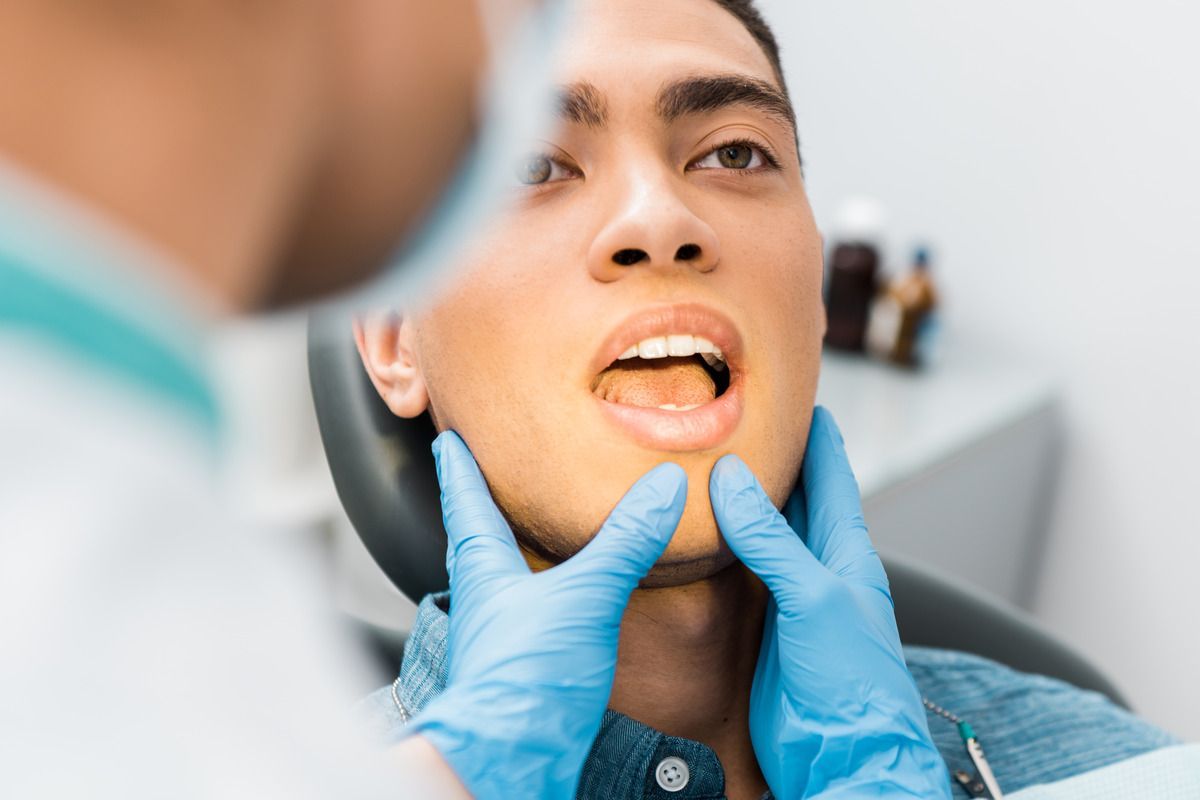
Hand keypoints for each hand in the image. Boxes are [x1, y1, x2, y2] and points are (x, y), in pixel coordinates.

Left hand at [409, 432, 687, 799]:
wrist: (510, 761)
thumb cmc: (524, 680)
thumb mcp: (584, 595)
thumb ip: (625, 540)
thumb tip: (661, 486)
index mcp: (484, 570)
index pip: (465, 503)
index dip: (458, 467)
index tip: (447, 438)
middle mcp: (486, 601)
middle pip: (475, 540)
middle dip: (481, 507)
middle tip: (485, 477)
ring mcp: (502, 639)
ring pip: (503, 581)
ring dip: (515, 554)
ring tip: (533, 536)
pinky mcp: (526, 671)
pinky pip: (533, 619)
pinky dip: (547, 598)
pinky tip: (569, 604)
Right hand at [710, 407, 949, 798]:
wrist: (841, 755)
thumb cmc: (851, 681)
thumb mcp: (814, 598)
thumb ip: (773, 540)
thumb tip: (732, 478)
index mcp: (847, 551)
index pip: (830, 474)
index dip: (813, 433)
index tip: (793, 393)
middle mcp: (820, 566)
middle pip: (795, 497)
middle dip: (773, 457)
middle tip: (738, 416)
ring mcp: (791, 595)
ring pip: (764, 532)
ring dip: (742, 499)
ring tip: (712, 459)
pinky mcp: (763, 623)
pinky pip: (742, 570)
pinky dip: (723, 544)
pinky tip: (701, 530)